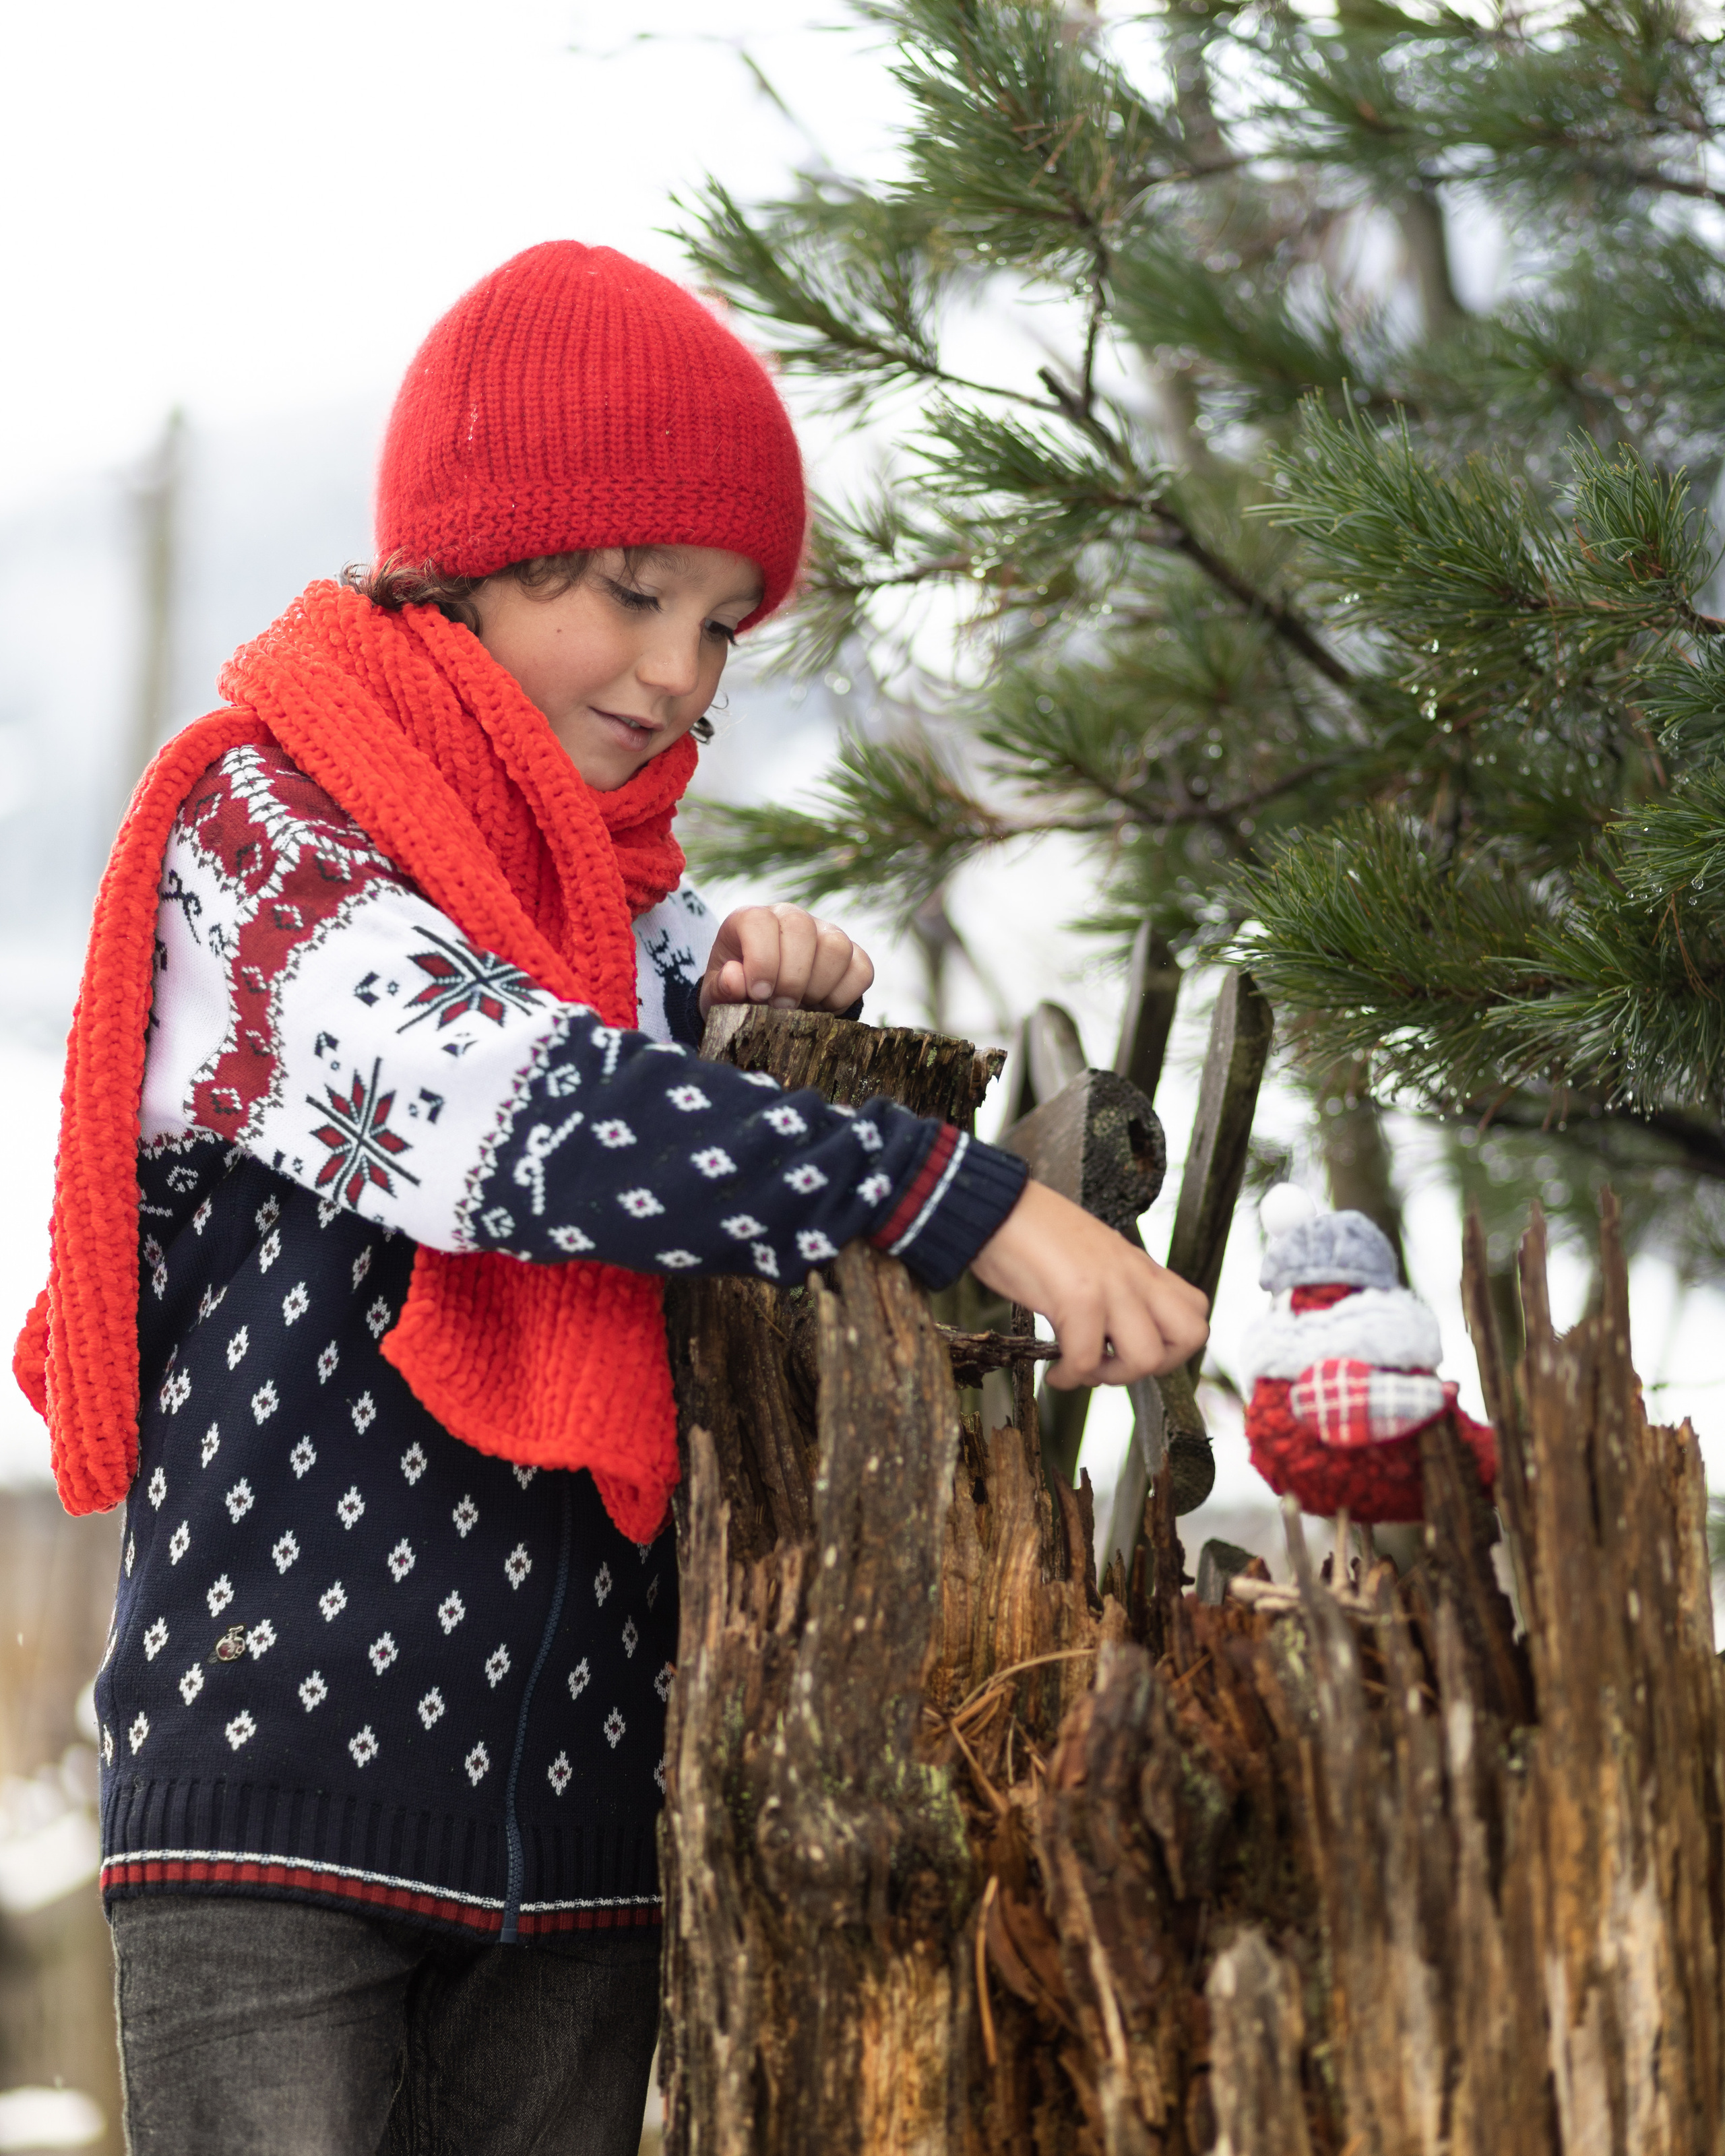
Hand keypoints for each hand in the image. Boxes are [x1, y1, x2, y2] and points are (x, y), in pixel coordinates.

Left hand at [699, 904, 874, 1016]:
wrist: (766, 1006)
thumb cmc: (737, 996)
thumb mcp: (717, 998)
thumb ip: (722, 989)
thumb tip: (735, 977)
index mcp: (751, 921)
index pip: (760, 922)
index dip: (762, 960)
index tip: (759, 994)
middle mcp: (789, 918)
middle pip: (802, 928)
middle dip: (792, 977)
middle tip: (782, 1007)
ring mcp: (824, 933)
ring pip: (837, 946)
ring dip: (819, 986)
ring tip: (801, 1008)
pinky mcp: (852, 955)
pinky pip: (862, 970)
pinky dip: (844, 996)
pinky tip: (822, 1008)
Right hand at [970, 1181, 1208, 1386]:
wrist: (993, 1205)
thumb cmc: (1029, 1232)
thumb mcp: (1090, 1256)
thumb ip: (1111, 1285)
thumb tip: (1109, 1333)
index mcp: (1138, 1265)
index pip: (1196, 1310)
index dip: (1173, 1344)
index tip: (1132, 1350)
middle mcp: (1133, 1274)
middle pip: (1191, 1336)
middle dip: (1157, 1366)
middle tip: (1116, 1364)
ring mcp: (1110, 1284)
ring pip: (1147, 1357)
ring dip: (1111, 1376)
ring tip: (1081, 1368)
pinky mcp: (1078, 1296)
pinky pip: (1087, 1359)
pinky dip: (1069, 1377)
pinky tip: (1053, 1373)